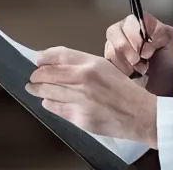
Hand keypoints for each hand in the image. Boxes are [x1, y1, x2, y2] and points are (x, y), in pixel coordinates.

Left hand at [26, 47, 157, 148]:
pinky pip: (55, 108)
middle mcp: (84, 79)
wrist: (140, 114)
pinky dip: (49, 103)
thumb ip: (79, 62)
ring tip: (33, 89)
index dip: (43, 57)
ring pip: (47, 92)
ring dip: (37, 90)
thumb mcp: (103, 66)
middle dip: (36, 76)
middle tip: (32, 78)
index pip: (58, 55)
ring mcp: (81, 99)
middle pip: (47, 74)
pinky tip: (48, 101)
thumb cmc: (122, 89)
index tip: (37, 60)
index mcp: (91, 64)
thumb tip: (51, 61)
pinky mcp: (80, 117)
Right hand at [104, 13, 172, 96]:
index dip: (135, 38)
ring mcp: (113, 45)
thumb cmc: (169, 60)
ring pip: (111, 49)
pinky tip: (132, 73)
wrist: (165, 84)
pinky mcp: (109, 60)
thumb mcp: (170, 40)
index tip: (147, 52)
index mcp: (137, 22)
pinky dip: (122, 70)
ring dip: (128, 63)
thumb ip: (159, 31)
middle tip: (143, 62)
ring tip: (141, 69)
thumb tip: (145, 36)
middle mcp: (122, 30)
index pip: (129, 22)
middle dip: (130, 52)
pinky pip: (108, 62)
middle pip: (114, 33)